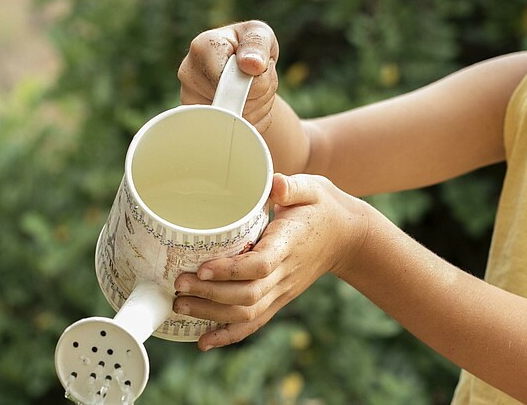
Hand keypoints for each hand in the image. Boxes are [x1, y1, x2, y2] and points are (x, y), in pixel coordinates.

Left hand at [172, 173, 381, 350]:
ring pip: (247, 314)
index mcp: (289, 245)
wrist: (348, 238)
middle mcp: (285, 274)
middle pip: (247, 296)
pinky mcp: (278, 299)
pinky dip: (227, 335)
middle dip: (210, 295)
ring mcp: (282, 291)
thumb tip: (275, 184)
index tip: (202, 267)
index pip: (260, 266)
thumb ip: (292, 187)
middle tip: (179, 286)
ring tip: (180, 306)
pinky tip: (203, 342)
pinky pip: (253, 323)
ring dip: (211, 315)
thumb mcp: (312, 188)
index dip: (230, 271)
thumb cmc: (322, 208)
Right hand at [178, 20, 280, 132]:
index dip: (251, 81)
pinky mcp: (199, 121)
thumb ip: (257, 44)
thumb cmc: (251, 46)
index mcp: (202, 47)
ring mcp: (190, 100)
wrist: (244, 67)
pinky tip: (246, 104)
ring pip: (237, 119)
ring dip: (257, 107)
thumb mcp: (260, 34)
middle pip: (234, 101)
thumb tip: (252, 65)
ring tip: (251, 89)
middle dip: (258, 93)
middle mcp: (188, 74)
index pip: (226, 78)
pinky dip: (252, 122)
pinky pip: (237, 132)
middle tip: (256, 77)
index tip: (258, 70)